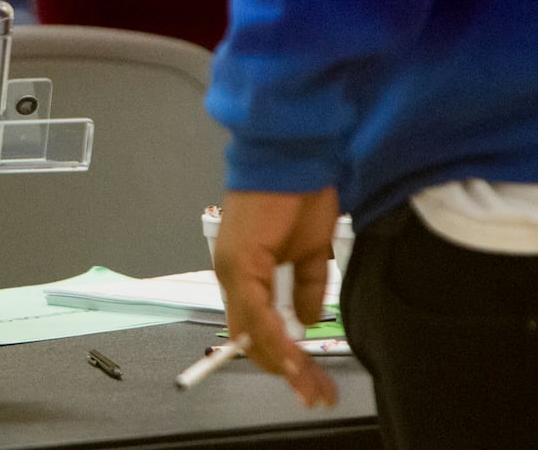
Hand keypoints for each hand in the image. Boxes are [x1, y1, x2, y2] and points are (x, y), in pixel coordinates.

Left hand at [214, 188, 341, 407]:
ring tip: (310, 388)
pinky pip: (255, 310)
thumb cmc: (301, 194)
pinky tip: (293, 359)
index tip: (311, 382)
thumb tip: (306, 319)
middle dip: (287, 370)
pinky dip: (274, 338)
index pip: (257, 328)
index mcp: (247, 273)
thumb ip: (305, 286)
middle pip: (253, 337)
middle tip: (317, 396)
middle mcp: (233, 275)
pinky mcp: (240, 261)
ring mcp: (233, 269)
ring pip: (252, 331)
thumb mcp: (311, 251)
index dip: (284, 357)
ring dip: (284, 363)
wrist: (293, 155)